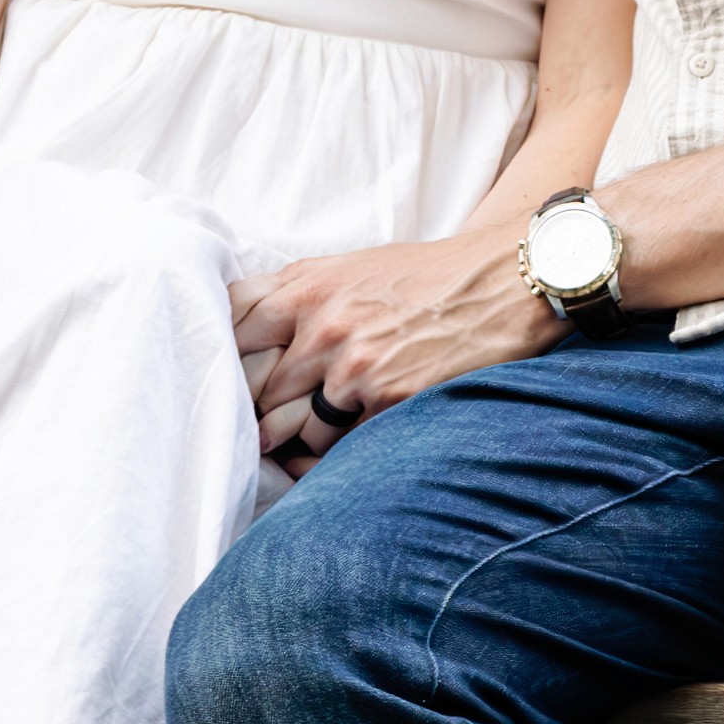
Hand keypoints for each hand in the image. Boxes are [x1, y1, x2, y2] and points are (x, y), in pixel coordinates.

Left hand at [232, 235, 558, 462]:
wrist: (503, 282)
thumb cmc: (426, 277)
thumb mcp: (351, 268)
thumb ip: (298, 295)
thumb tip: (246, 331)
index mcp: (305, 286)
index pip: (229, 328)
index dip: (220, 358)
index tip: (219, 380)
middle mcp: (321, 324)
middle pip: (253, 386)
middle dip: (252, 411)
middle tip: (250, 429)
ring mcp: (353, 365)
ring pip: (287, 424)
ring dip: (287, 439)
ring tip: (286, 448)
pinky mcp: (387, 400)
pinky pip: (334, 445)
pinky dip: (327, 456)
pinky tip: (331, 452)